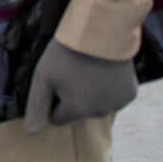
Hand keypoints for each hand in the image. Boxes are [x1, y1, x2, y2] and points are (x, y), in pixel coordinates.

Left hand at [23, 38, 137, 133]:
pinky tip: (105, 70)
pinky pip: (114, 96)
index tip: (55, 80)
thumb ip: (37, 105)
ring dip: (92, 93)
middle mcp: (99, 113)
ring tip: (88, 68)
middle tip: (72, 71)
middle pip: (78, 111)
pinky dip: (109, 87)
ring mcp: (118, 104)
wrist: (101, 30)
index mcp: (77, 110)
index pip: (57, 118)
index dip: (53, 100)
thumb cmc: (68, 52)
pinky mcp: (131, 93)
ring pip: (97, 105)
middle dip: (73, 97)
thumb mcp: (43, 75)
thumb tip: (32, 132)